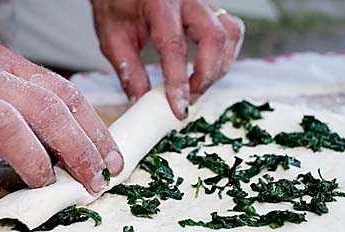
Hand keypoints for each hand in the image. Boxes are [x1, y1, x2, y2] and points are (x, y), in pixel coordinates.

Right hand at [0, 45, 123, 199]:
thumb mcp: (3, 90)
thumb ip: (36, 110)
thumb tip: (80, 150)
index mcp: (9, 65)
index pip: (66, 94)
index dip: (95, 130)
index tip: (112, 161)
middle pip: (45, 109)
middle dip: (78, 150)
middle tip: (93, 181)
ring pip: (4, 125)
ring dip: (34, 161)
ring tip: (44, 184)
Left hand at [91, 0, 244, 118]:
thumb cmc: (116, 5)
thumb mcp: (113, 38)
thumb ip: (129, 71)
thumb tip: (141, 103)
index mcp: (158, 4)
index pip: (174, 46)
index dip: (179, 82)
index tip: (179, 109)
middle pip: (214, 38)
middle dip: (207, 76)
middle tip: (191, 97)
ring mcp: (203, 2)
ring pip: (230, 33)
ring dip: (219, 67)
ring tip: (198, 85)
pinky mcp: (210, 9)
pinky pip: (231, 30)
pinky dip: (225, 55)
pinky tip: (208, 69)